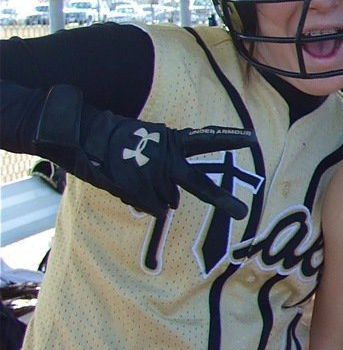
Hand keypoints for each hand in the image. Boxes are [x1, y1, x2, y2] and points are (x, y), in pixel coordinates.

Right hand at [35, 85, 254, 219]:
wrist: (82, 136)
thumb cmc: (117, 144)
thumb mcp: (148, 147)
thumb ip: (166, 174)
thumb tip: (172, 207)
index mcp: (172, 141)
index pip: (206, 138)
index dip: (229, 138)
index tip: (252, 139)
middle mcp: (167, 157)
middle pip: (199, 184)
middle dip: (221, 199)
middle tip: (241, 213)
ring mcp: (152, 173)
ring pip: (167, 201)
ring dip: (154, 196)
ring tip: (133, 176)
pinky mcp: (136, 186)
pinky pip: (152, 208)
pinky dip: (144, 203)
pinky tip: (129, 187)